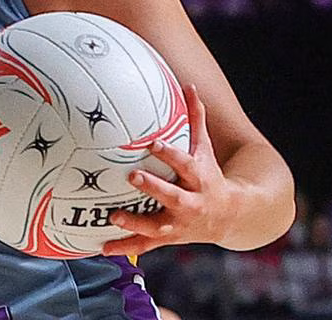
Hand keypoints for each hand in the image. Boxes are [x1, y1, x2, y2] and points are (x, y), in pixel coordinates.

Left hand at [102, 83, 239, 255]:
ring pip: (157, 225)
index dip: (170, 154)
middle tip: (133, 176)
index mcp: (198, 178)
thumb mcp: (205, 149)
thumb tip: (189, 85)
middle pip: (172, 196)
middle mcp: (190, 202)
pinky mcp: (168, 237)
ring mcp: (178, 223)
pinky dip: (124, 246)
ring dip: (135, 222)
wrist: (228, 216)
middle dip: (154, 187)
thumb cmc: (210, 175)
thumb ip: (196, 118)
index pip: (185, 163)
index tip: (154, 143)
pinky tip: (103, 247)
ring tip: (112, 216)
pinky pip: (145, 244)